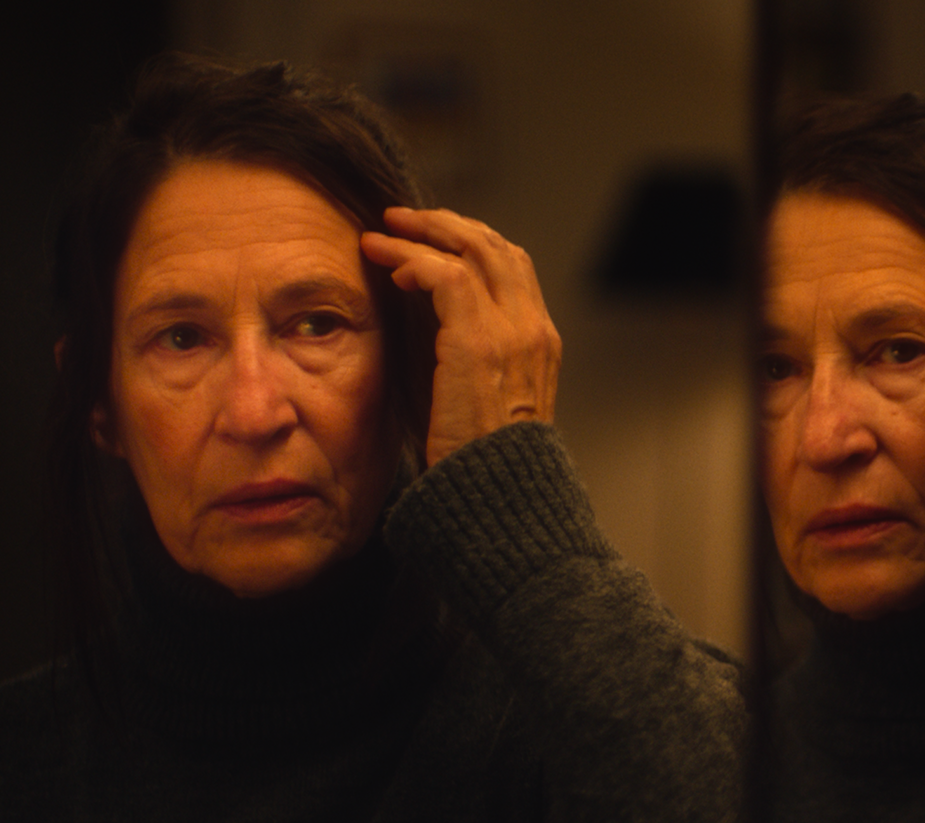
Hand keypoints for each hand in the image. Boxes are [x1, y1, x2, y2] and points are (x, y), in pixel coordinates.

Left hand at [361, 207, 560, 465]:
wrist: (498, 502)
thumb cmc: (479, 465)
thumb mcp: (482, 403)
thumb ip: (466, 360)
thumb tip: (424, 330)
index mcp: (539, 343)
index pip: (512, 267)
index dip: (470, 244)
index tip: (429, 240)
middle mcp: (534, 329)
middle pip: (497, 246)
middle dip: (446, 224)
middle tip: (402, 218)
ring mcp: (512, 333)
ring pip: (473, 249)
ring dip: (423, 233)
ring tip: (384, 231)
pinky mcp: (478, 341)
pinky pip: (446, 275)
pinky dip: (412, 260)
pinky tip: (387, 263)